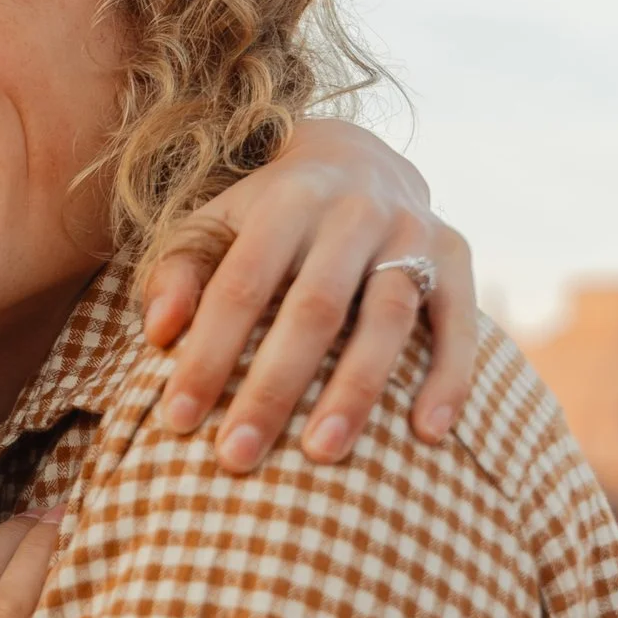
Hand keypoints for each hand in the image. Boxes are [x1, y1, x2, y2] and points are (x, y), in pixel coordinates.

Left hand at [143, 121, 475, 471]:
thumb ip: (178, 272)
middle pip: (314, 309)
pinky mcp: (456, 257)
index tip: (178, 420)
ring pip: (387, 319)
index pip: (243, 284)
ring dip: (355, 392)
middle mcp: (356, 210)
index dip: (209, 353)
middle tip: (238, 457)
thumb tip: (158, 332)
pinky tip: (427, 434)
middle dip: (273, 388)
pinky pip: (459, 323)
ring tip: (322, 454)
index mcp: (288, 199)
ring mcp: (412, 232)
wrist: (356, 159)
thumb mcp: (211, 226)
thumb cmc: (265, 218)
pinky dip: (448, 378)